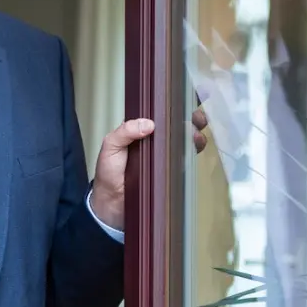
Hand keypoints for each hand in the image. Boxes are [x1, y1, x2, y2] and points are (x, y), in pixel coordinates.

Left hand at [88, 107, 211, 231]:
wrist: (113, 203)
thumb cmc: (108, 172)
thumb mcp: (110, 146)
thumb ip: (125, 131)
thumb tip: (149, 124)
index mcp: (140, 130)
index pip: (160, 114)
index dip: (173, 107)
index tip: (184, 103)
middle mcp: (156, 140)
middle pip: (178, 124)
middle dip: (191, 118)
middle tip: (197, 119)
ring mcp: (165, 155)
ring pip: (185, 139)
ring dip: (195, 133)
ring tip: (195, 135)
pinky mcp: (172, 170)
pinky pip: (186, 157)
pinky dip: (194, 150)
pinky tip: (195, 147)